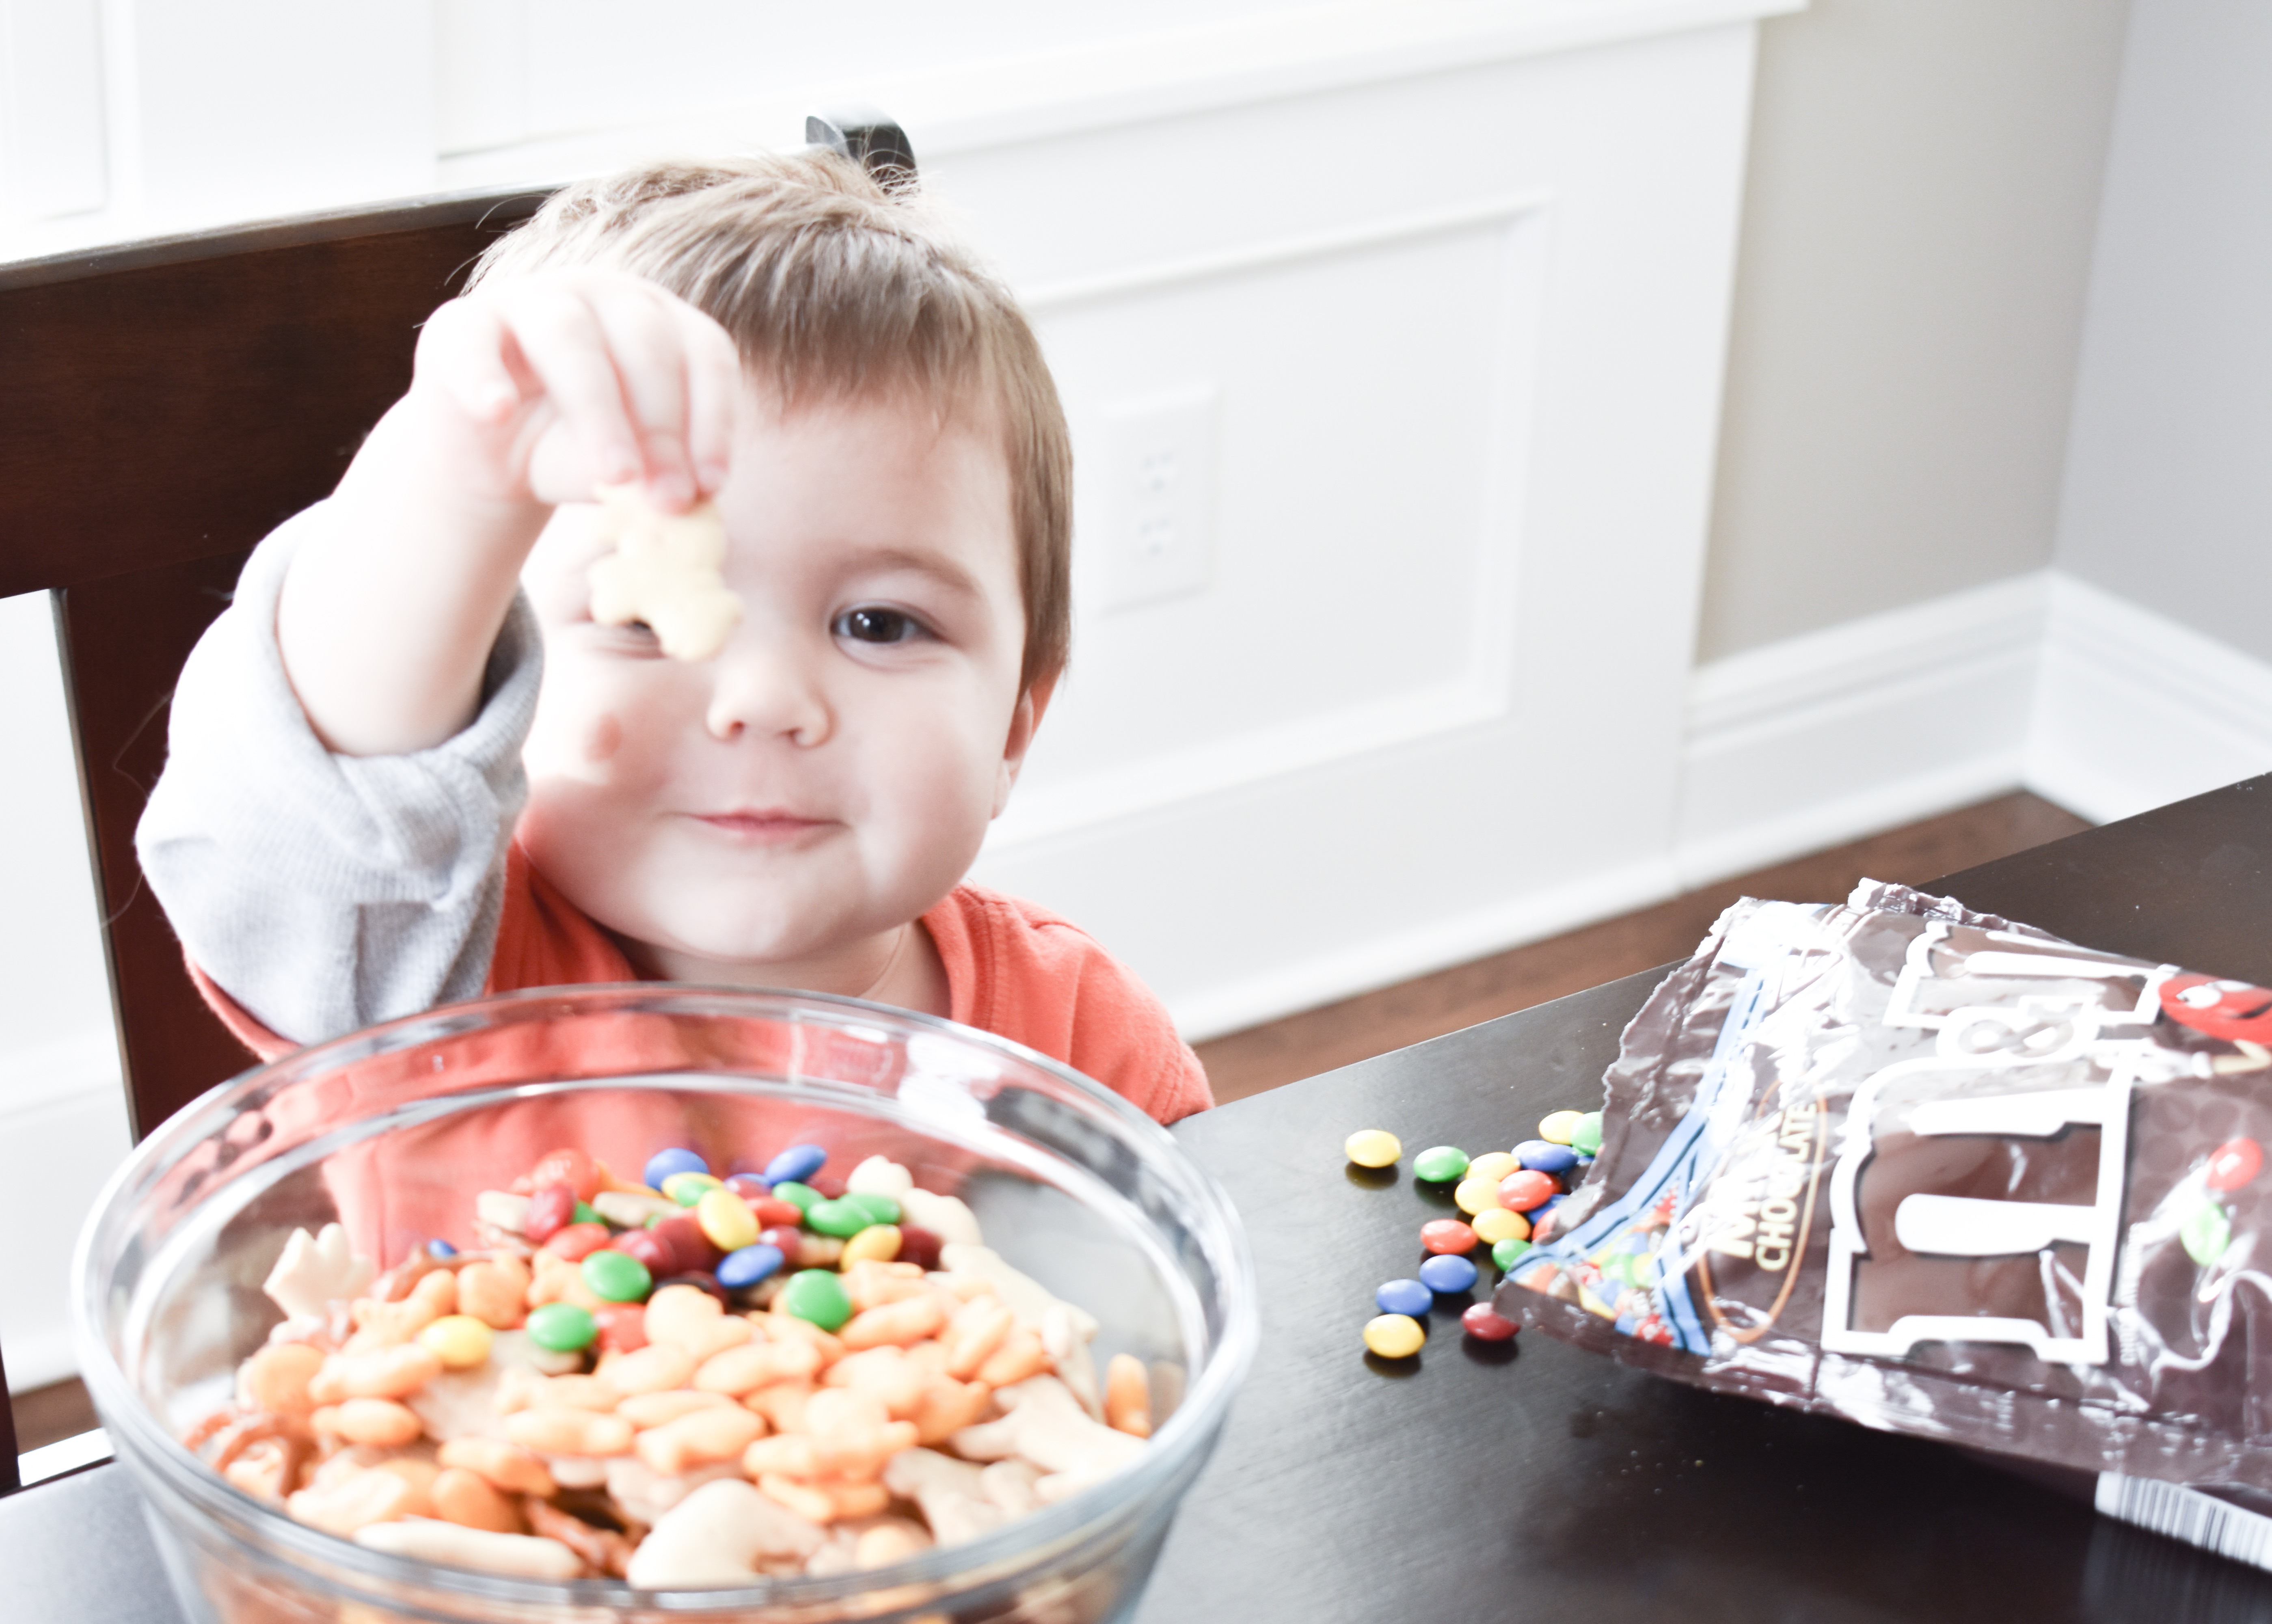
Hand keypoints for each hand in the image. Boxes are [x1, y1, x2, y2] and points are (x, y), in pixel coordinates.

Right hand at [408, 269, 741, 510]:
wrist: (493, 460)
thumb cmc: (576, 452)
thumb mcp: (625, 469)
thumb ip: (653, 478)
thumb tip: (684, 505)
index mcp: (661, 321)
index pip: (704, 354)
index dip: (714, 421)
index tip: (712, 486)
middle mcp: (604, 295)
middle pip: (646, 347)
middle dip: (663, 430)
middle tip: (669, 499)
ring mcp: (530, 300)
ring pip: (571, 339)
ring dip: (599, 411)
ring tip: (616, 476)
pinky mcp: (462, 324)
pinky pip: (473, 343)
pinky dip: (485, 377)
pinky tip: (499, 413)